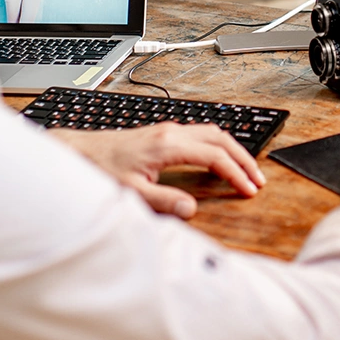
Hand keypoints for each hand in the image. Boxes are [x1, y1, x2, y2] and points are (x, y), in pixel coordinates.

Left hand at [56, 122, 264, 218]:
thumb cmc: (102, 170)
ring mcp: (168, 130)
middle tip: (258, 180)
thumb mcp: (131, 192)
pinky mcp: (164, 134)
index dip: (235, 174)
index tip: (248, 189)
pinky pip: (202, 135)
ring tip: (247, 171)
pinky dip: (219, 147)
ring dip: (233, 150)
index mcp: (168, 145)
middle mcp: (171, 132)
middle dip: (244, 159)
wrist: (81, 152)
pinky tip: (221, 160)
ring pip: (213, 133)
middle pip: (221, 139)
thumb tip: (191, 209)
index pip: (214, 156)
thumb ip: (163, 201)